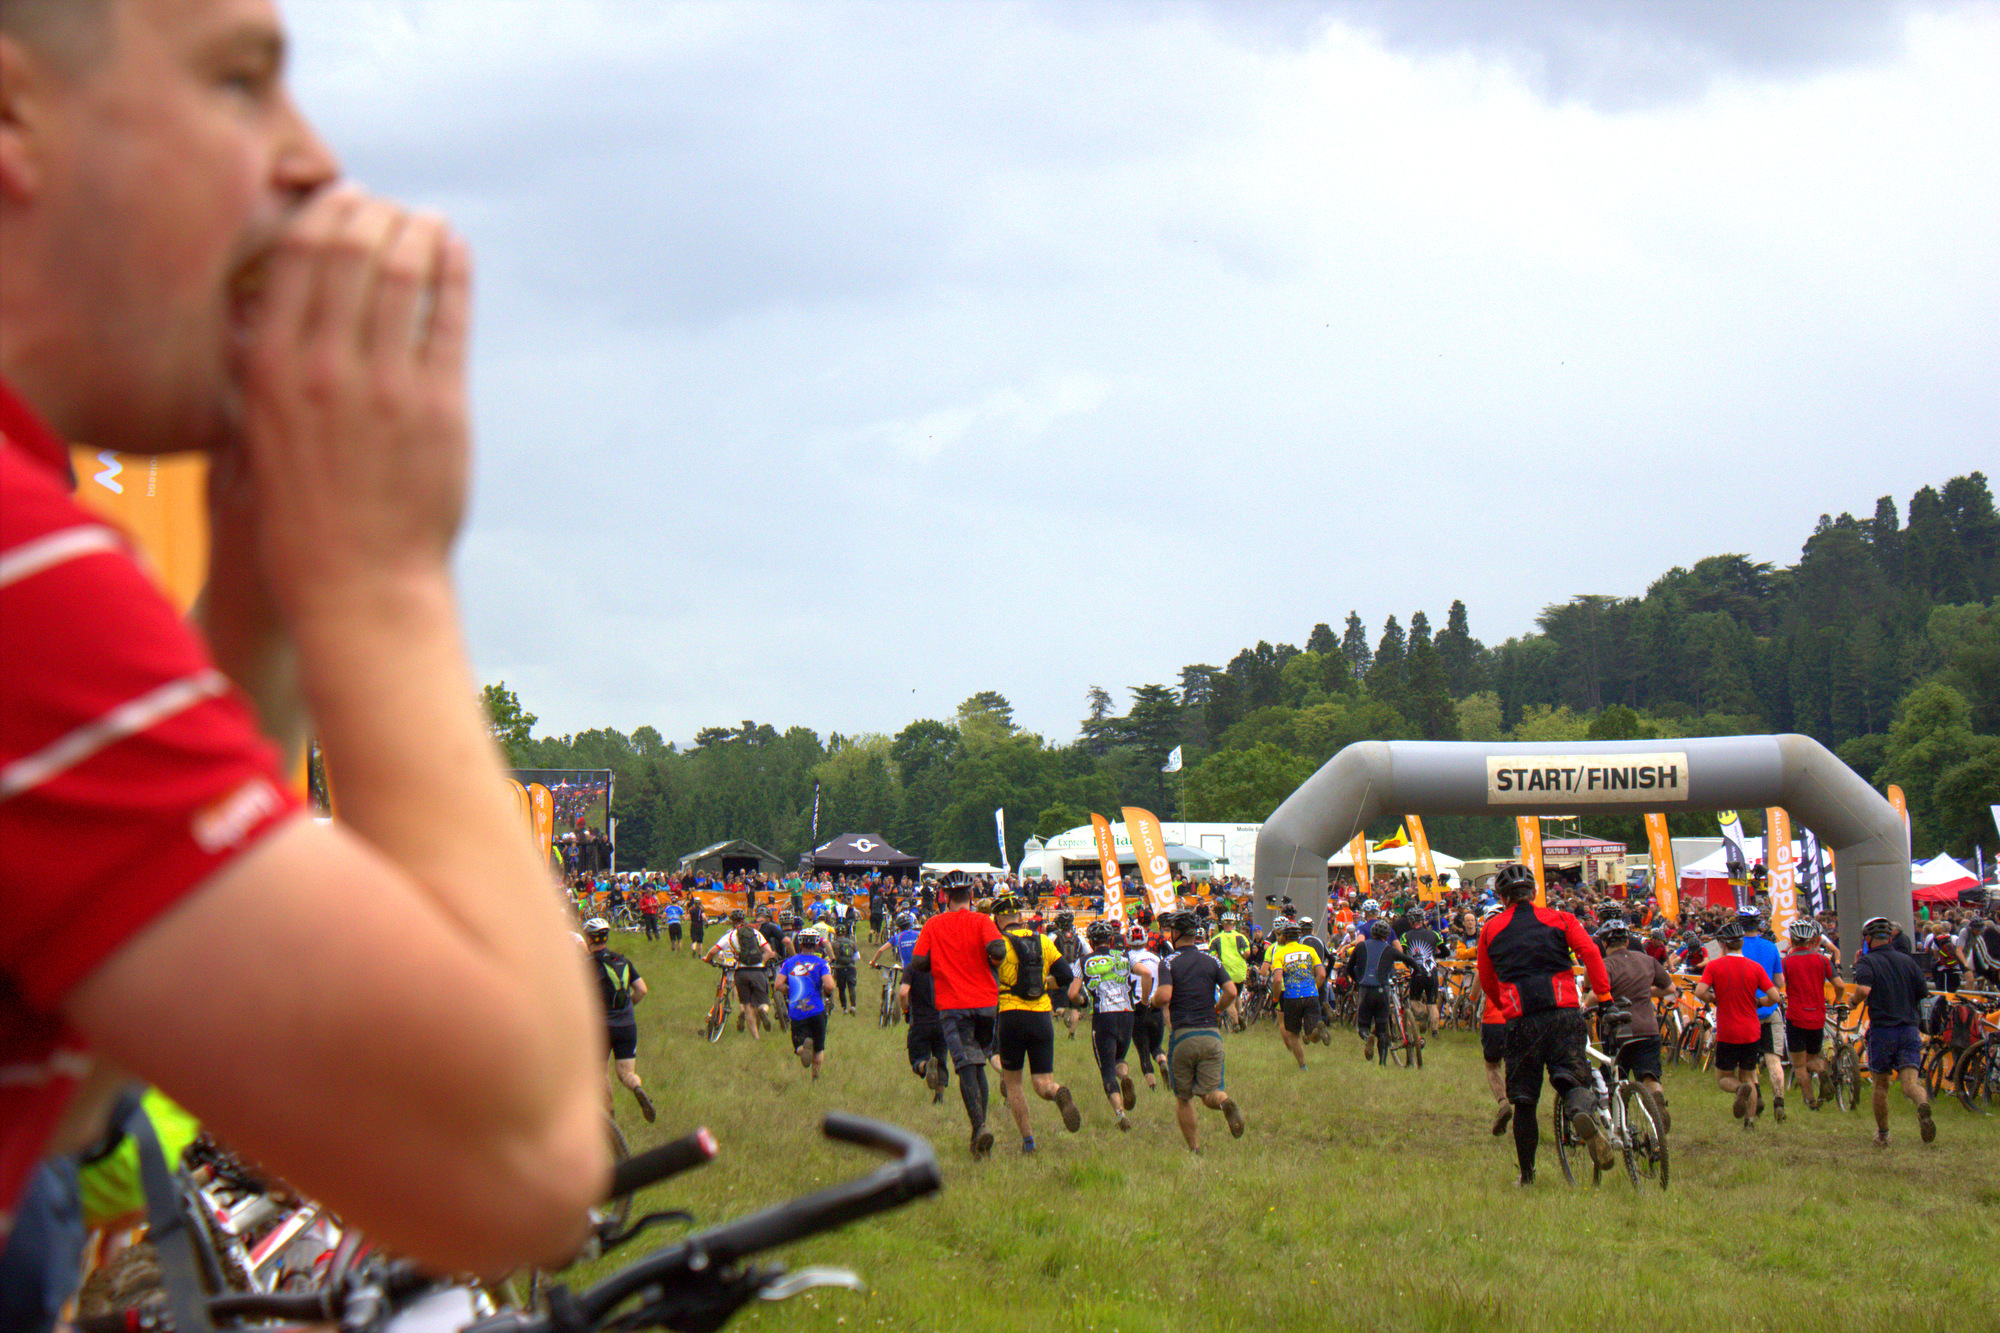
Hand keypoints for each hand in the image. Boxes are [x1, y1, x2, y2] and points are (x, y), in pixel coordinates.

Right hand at [234, 187, 471, 623]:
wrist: (359, 583)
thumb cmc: (304, 514)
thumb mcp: (254, 433)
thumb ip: (259, 368)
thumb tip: (263, 308)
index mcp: (267, 370)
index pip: (295, 258)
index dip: (324, 214)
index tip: (343, 199)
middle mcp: (322, 369)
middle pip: (351, 252)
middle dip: (375, 213)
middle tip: (388, 207)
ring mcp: (384, 385)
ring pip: (403, 273)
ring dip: (419, 233)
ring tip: (428, 222)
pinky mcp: (439, 406)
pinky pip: (447, 317)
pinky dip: (454, 272)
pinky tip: (456, 252)